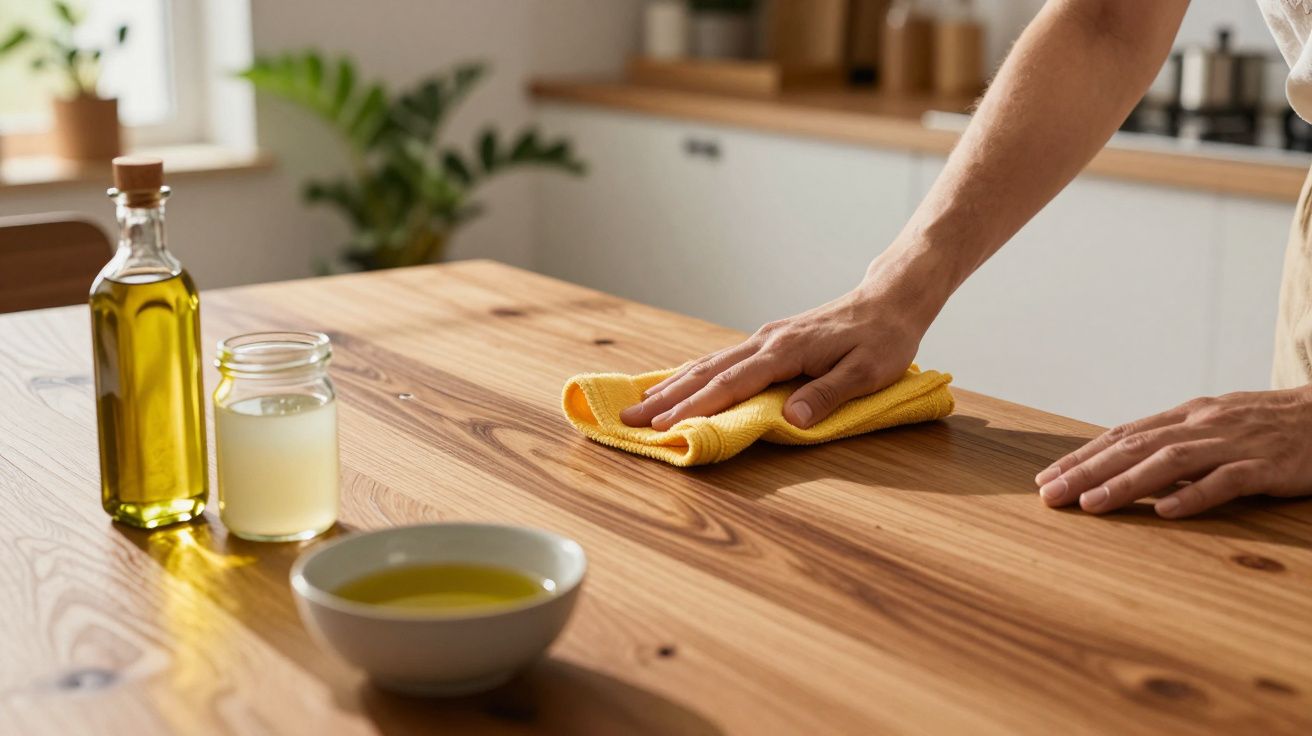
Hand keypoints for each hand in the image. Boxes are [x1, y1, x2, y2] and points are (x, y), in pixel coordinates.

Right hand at [620, 278, 930, 430]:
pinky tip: (677, 384)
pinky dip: (693, 374)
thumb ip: (829, 394)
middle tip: (629, 420)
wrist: (889, 301)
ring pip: (708, 363)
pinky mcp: (769, 341)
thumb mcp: (868, 371)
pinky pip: (721, 360)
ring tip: (640, 405)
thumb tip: (792, 418)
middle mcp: (767, 341)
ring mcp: (765, 339)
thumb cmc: (883, 339)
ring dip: (672, 385)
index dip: (696, 408)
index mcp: (786, 351)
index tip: (664, 426)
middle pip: (707, 372)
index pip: (732, 383)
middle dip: (666, 398)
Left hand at [1035, 387, 1311, 517]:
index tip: (1047, 477)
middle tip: (1049, 495)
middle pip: (1133, 447)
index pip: (1122, 435)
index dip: (1082, 456)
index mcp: (1188, 416)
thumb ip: (1177, 446)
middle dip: (1086, 471)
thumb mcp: (1218, 429)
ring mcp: (1235, 443)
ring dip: (1125, 484)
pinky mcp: (1268, 465)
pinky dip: (1194, 496)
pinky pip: (1227, 481)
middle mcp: (1203, 424)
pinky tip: (1165, 512)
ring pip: (1169, 461)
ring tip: (1090, 504)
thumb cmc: (1273, 426)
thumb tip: (1131, 472)